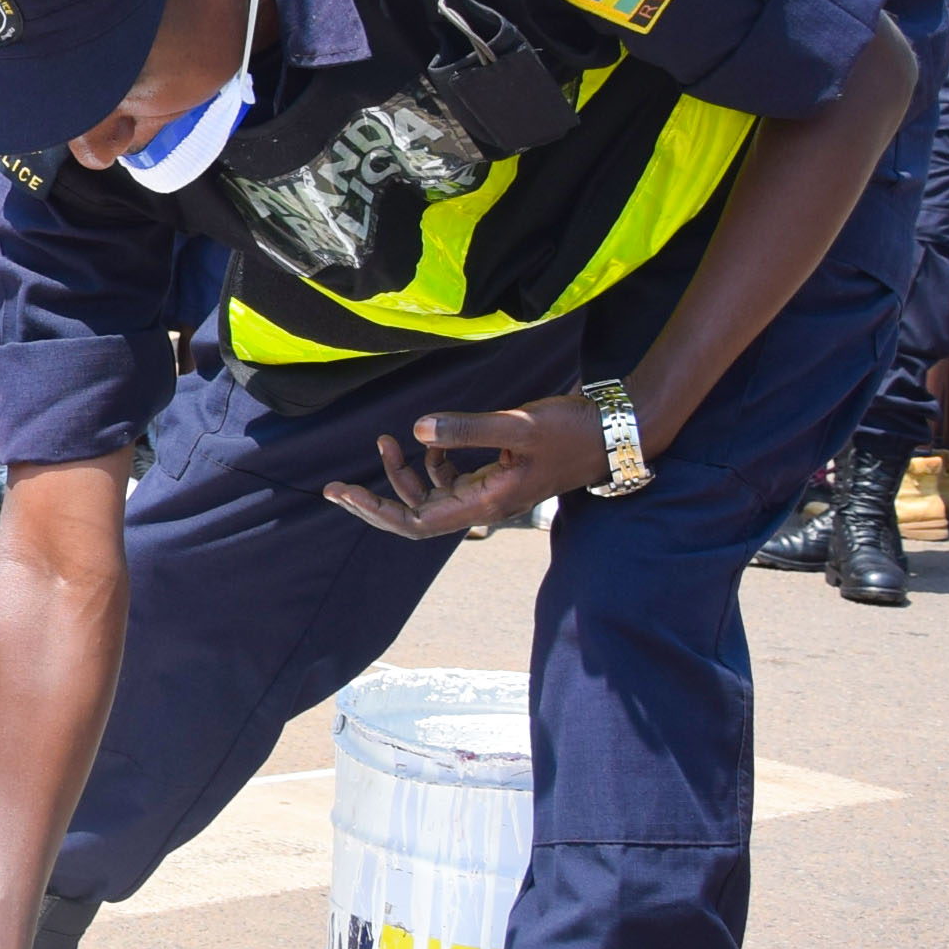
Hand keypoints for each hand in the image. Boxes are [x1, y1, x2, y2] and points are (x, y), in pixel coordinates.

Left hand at [324, 398, 609, 539]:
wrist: (614, 432)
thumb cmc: (572, 430)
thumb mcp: (519, 425)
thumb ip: (469, 429)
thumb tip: (418, 430)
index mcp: (486, 503)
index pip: (416, 522)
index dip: (376, 511)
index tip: (343, 493)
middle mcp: (484, 504)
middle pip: (415, 515)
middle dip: (374, 501)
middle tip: (334, 488)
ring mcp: (490, 492)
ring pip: (431, 495)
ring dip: (401, 474)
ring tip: (384, 440)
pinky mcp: (497, 476)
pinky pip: (450, 480)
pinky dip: (428, 464)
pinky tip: (419, 442)